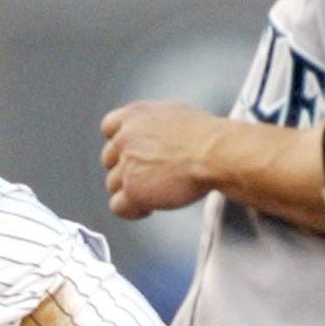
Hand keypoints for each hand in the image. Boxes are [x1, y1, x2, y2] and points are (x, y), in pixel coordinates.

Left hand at [101, 100, 219, 219]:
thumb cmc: (205, 136)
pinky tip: (148, 208)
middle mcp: (125, 138)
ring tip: (155, 193)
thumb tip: (152, 136)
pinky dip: (131, 210)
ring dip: (131, 191)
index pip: (109, 128)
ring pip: (112, 184)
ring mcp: (127, 164)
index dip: (120, 143)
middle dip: (125, 169)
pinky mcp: (132, 189)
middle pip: (109, 159)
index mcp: (134, 115)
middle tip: (148, 177)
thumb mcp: (174, 115)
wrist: (215, 154)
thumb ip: (152, 125)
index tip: (131, 153)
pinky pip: (118, 206)